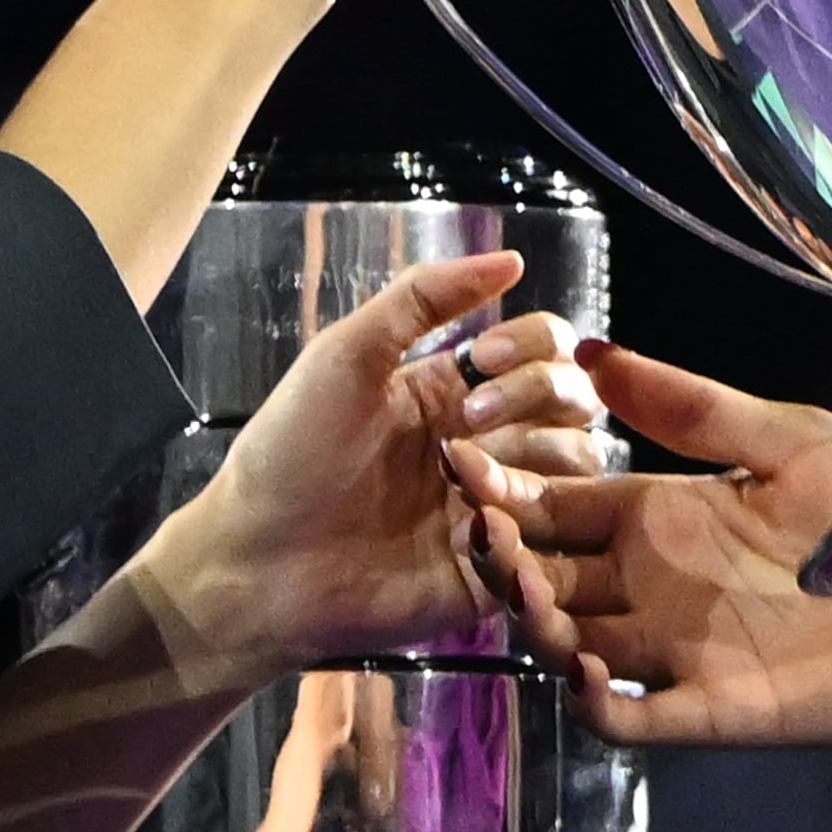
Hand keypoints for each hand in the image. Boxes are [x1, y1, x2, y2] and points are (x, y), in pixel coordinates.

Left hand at [133, 254, 605, 690]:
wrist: (256, 561)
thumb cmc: (288, 454)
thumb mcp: (347, 355)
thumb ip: (422, 299)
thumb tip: (512, 258)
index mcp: (454, 391)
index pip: (545, 347)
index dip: (533, 342)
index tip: (481, 355)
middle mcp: (485, 445)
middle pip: (574, 402)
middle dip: (533, 397)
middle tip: (467, 421)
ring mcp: (494, 509)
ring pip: (575, 470)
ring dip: (528, 464)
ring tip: (463, 483)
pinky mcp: (494, 572)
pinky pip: (550, 546)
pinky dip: (520, 530)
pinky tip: (466, 532)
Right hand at [450, 343, 831, 766]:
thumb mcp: (784, 437)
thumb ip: (690, 406)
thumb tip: (594, 350)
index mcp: (662, 513)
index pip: (557, 505)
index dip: (507, 491)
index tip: (460, 464)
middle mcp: (653, 584)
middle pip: (546, 576)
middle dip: (504, 559)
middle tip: (481, 537)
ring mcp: (676, 651)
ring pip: (571, 646)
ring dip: (538, 627)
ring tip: (531, 598)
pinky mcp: (710, 710)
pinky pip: (630, 720)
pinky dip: (594, 705)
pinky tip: (582, 670)